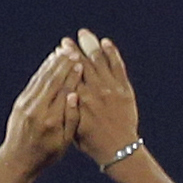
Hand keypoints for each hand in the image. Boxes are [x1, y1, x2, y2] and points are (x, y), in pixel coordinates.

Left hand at [0, 37, 83, 168]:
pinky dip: (41, 72)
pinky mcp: (20, 103)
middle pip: (52, 81)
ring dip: (51, 65)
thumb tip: (75, 96)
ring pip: (41, 79)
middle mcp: (37, 109)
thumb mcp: (66, 142)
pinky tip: (48, 64)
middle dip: (62, 65)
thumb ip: (72, 119)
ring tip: (62, 52)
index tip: (81, 63)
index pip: (64, 92)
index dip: (72, 76)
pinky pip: (33, 83)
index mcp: (51, 120)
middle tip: (73, 51)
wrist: (18, 159)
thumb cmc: (47, 154)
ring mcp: (26, 104)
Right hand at [68, 32, 144, 166]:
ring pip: (99, 61)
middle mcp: (94, 91)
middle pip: (82, 63)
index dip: (63, 59)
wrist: (118, 148)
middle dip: (73, 49)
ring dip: (91, 45)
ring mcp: (111, 89)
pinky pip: (118, 67)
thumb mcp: (71, 125)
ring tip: (83, 34)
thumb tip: (60, 87)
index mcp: (79, 99)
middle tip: (66, 40)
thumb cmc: (90, 140)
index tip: (57, 49)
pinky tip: (105, 43)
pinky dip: (112, 53)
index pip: (69, 73)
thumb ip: (66, 106)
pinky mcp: (124, 90)